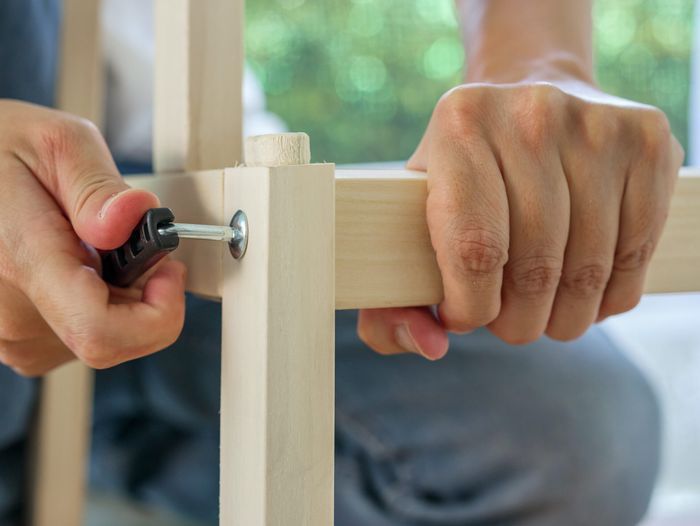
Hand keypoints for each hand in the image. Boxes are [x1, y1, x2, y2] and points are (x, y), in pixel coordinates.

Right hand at [0, 100, 185, 375]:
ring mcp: (8, 334)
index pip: (101, 332)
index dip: (157, 312)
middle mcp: (10, 315)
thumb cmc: (1, 150)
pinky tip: (75, 264)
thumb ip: (99, 186)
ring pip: (102, 339)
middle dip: (142, 292)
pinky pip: (78, 336)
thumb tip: (133, 218)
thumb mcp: (57, 142)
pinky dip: (95, 304)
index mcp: (23, 261)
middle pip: (115, 337)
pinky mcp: (14, 340)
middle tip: (128, 242)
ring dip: (117, 297)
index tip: (167, 272)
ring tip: (90, 245)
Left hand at [358, 80, 683, 357]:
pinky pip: (634, 253)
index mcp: (460, 126)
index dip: (472, 307)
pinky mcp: (645, 141)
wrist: (532, 86)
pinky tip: (586, 294)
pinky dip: (610, 295)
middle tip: (509, 321)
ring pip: (588, 270)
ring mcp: (596, 126)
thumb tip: (430, 344)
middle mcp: (532, 116)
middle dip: (519, 322)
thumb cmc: (464, 169)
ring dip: (565, 317)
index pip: (474, 249)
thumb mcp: (411, 210)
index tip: (464, 316)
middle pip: (535, 267)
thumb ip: (394, 290)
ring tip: (544, 312)